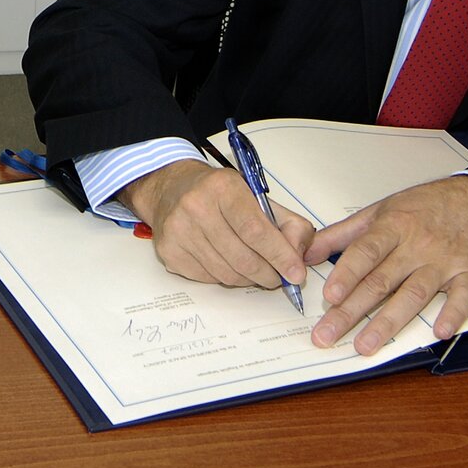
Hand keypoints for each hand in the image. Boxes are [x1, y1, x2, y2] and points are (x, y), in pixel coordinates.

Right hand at [119, 159, 312, 290]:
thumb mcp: (257, 196)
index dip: (279, 255)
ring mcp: (178, 230)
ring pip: (226, 273)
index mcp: (223, 187)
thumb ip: (288, 224)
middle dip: (268, 274)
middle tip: (278, 277)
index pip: (256, 230)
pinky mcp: (168, 251)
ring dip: (248, 279)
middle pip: (243, 258)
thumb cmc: (219, 193)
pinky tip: (227, 263)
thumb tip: (298, 258)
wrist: (171, 188)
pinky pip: (207, 279)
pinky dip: (225, 277)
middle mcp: (196, 207)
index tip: (296, 274)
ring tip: (255, 271)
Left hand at [303, 176, 467, 355]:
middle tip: (328, 334)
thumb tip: (306, 254)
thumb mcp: (379, 211)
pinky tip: (438, 332)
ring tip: (365, 344)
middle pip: (381, 281)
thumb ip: (341, 234)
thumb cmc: (424, 206)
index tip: (328, 297)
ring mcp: (444, 261)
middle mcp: (417, 245)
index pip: (365, 253)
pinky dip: (453, 314)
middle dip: (352, 311)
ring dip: (389, 322)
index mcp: (393, 226)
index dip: (346, 275)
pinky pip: (462, 296)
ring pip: (414, 294)